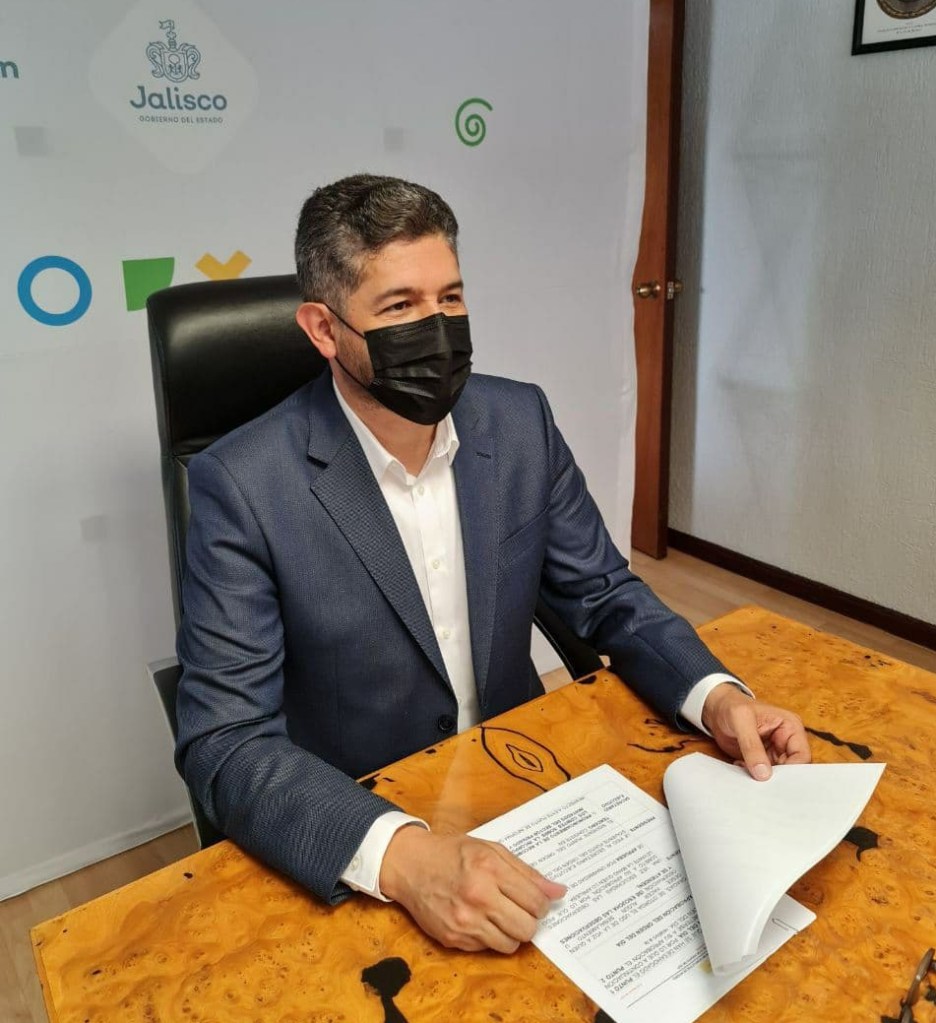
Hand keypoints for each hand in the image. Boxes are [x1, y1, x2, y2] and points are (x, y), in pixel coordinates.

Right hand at [378, 826, 565, 952]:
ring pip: (509, 945)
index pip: (536, 901)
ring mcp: (464, 922)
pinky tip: (478, 918)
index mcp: (490, 869)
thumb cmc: (452, 853)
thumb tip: (559, 892)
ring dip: (510, 932)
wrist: (410, 865)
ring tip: (499, 914)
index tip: (536, 900)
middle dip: (529, 921)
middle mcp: (478, 898)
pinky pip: (486, 949)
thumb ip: (526, 872)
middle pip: (526, 929)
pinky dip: (488, 937)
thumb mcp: (491, 850)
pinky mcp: (452, 939)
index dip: (542, 903)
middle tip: (520, 909)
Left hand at [702, 683, 810, 779]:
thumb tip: (764, 773)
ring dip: (763, 778)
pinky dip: (753, 776)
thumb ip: (752, 746)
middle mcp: (787, 741)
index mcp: (791, 727)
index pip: (802, 756)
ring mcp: (775, 752)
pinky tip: (741, 767)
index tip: (774, 779)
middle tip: (760, 781)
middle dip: (777, 777)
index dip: (792, 770)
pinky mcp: (762, 760)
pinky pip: (764, 775)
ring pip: (779, 775)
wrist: (717, 710)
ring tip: (747, 771)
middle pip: (793, 769)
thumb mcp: (741, 720)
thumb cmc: (732, 706)